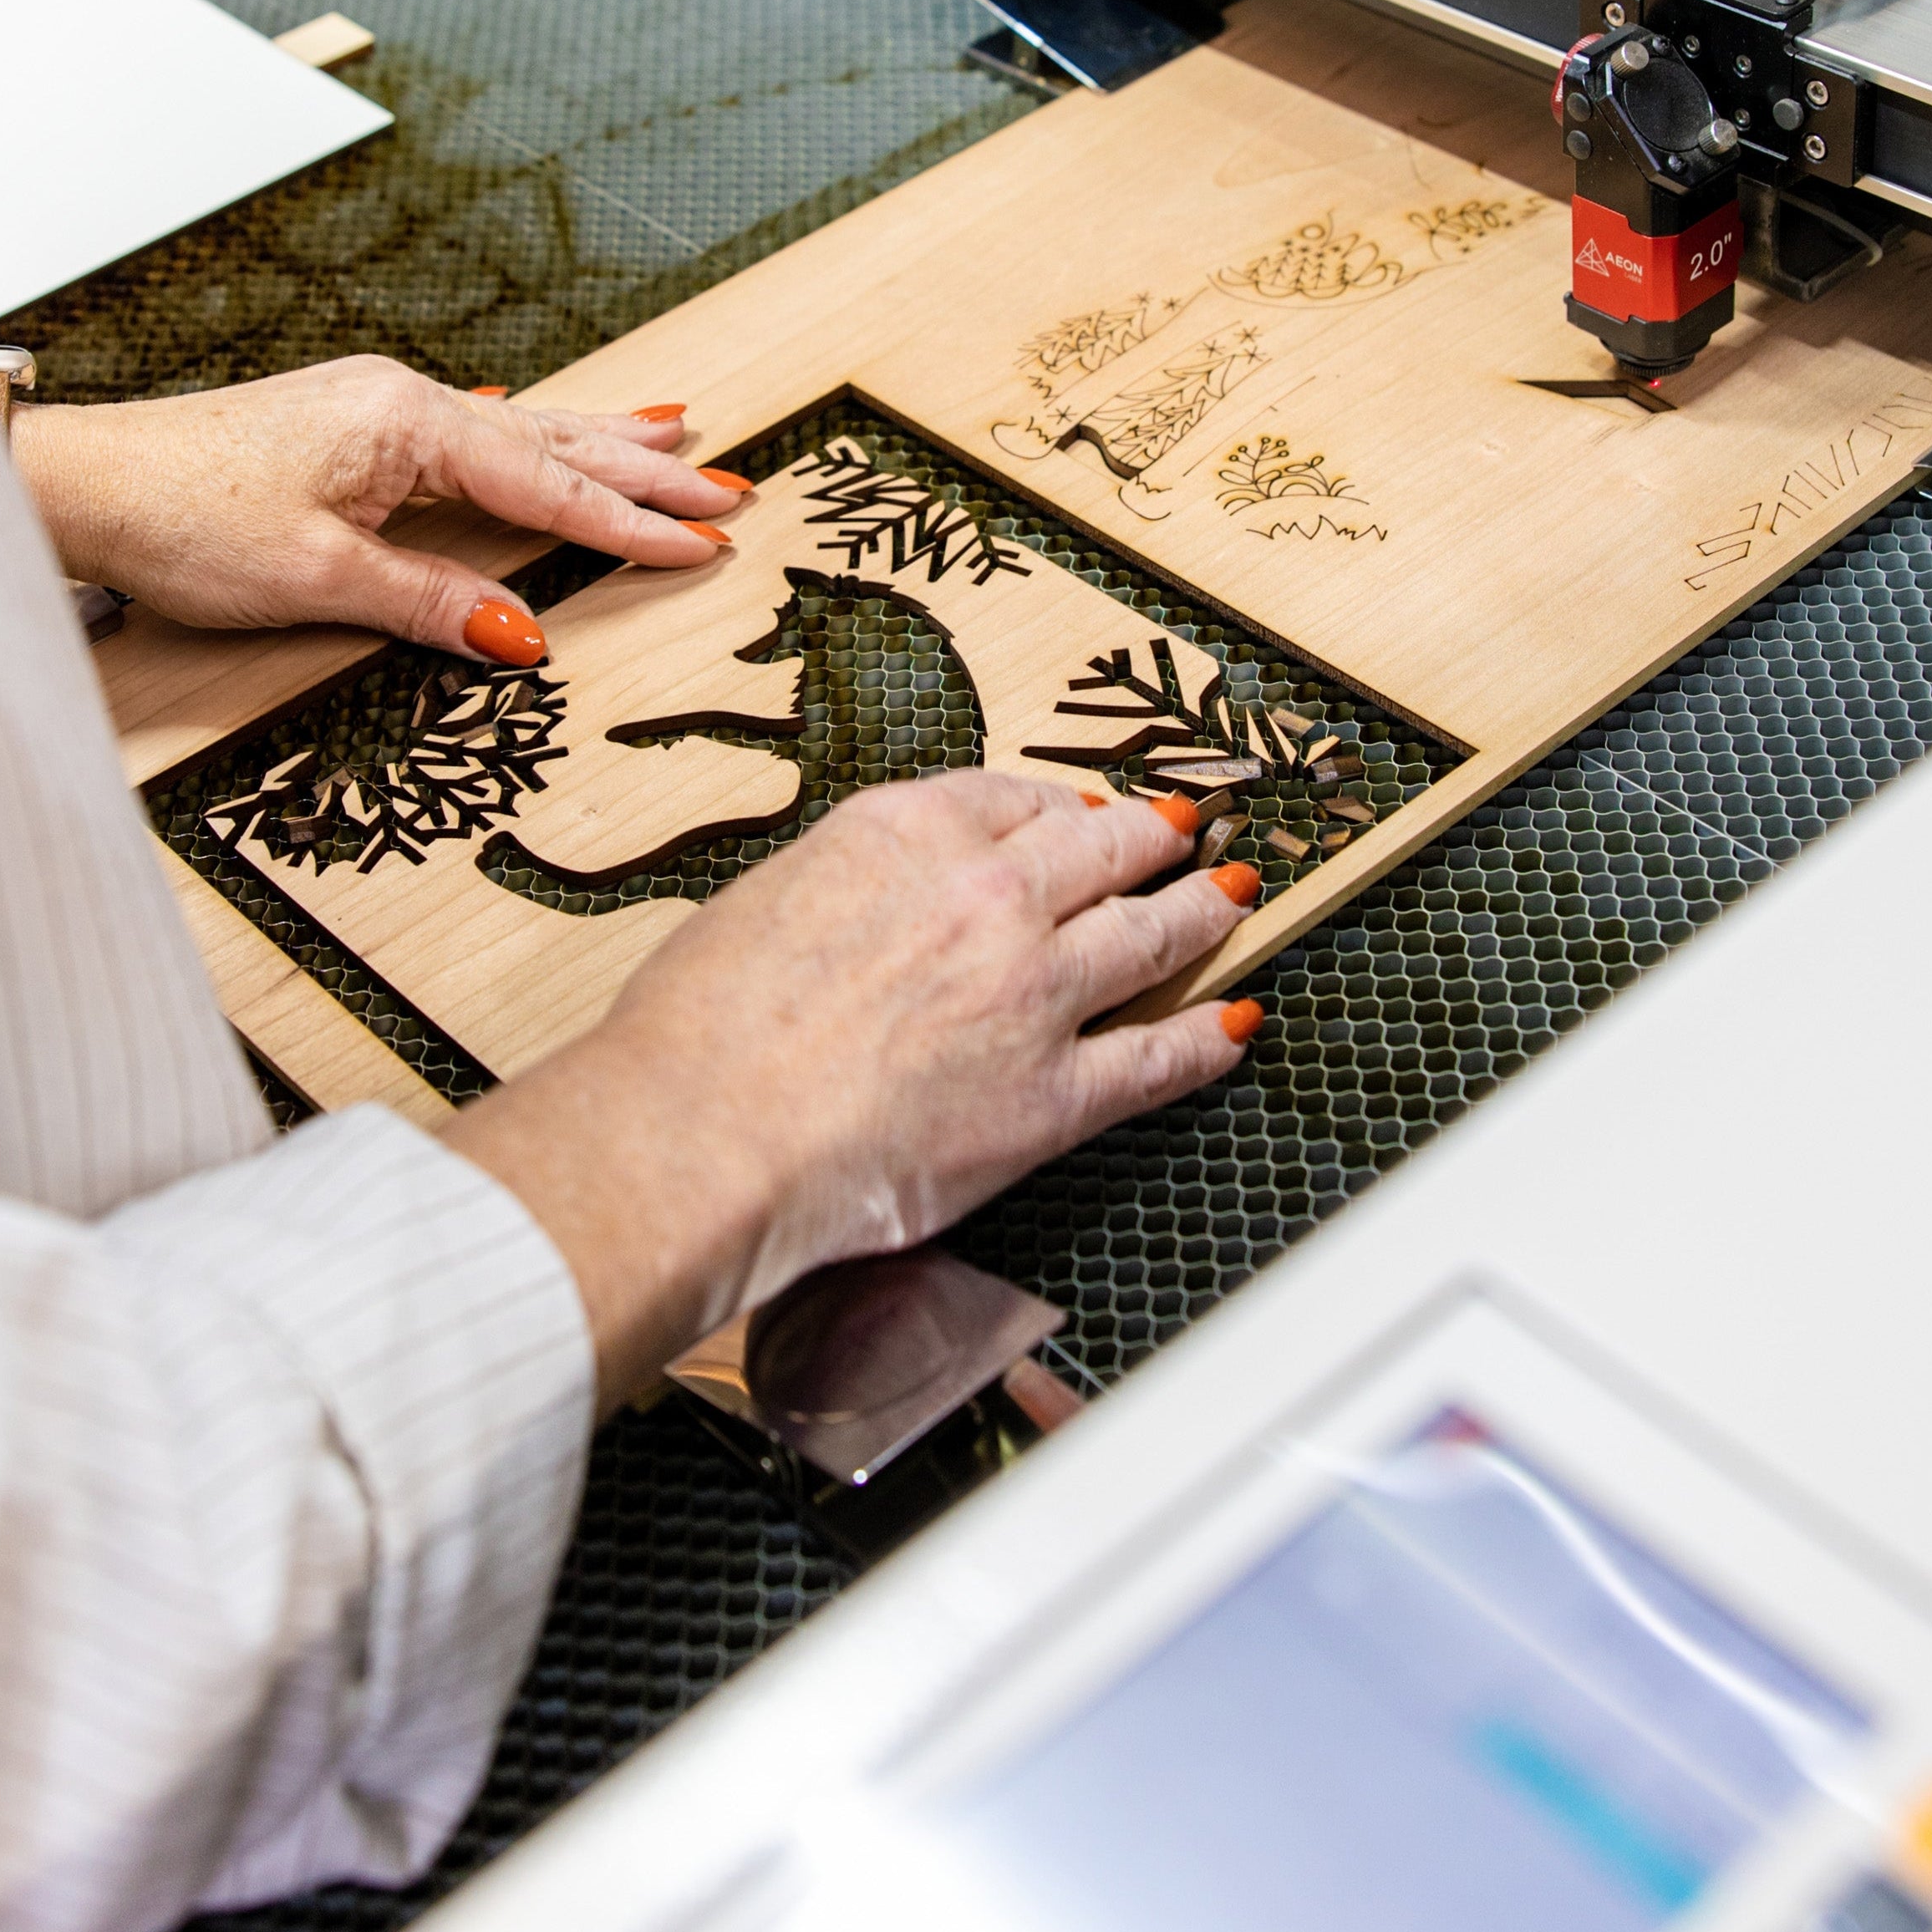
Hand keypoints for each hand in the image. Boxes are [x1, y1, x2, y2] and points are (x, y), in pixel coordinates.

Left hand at [9, 356, 739, 656]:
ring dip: (596, 439)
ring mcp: (375, 408)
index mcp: (408, 424)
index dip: (628, 523)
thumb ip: (427, 601)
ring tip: (672, 432)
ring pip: (516, 427)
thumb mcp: (316, 576)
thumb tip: (521, 633)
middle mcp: (403, 401)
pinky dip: (527, 435)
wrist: (88, 482)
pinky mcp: (348, 426)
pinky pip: (470, 430)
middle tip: (730, 488)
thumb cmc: (184, 518)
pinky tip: (537, 423)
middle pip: (551, 441)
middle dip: (642, 470)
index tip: (704, 543)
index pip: (546, 483)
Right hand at [447, 771, 1264, 1399]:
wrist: (700, 1132)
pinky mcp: (1050, 1096)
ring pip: (1148, 932)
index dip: (1057, 807)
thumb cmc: (696, 1031)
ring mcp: (1031, 993)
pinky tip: (1235, 1025)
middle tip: (1180, 835)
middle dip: (1150, 837)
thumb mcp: (765, 899)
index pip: (1009, 798)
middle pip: (1101, 847)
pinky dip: (1205, 1040)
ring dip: (1200, 912)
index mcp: (904, 833)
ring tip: (1232, 899)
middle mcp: (985, 895)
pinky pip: (1154, 1059)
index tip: (1074, 813)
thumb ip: (844, 891)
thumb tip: (869, 912)